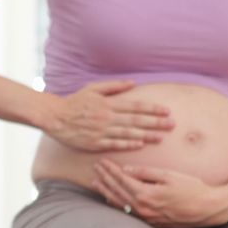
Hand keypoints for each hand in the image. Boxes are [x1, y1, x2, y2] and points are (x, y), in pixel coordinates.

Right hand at [44, 80, 173, 151]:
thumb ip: (113, 86)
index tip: (167, 111)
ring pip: (128, 132)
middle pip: (135, 120)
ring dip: (146, 135)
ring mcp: (101, 131)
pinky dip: (128, 143)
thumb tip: (133, 83)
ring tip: (162, 137)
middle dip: (156, 122)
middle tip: (173, 125)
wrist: (54, 116)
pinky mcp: (94, 142)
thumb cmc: (74, 102)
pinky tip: (140, 144)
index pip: (135, 106)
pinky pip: (114, 143)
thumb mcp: (92, 89)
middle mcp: (106, 117)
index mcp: (107, 103)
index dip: (152, 109)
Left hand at [92, 158, 227, 227]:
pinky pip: (129, 213)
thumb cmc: (192, 188)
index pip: (121, 180)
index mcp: (146, 194)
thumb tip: (126, 169)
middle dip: (105, 178)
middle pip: (117, 191)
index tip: (102, 161)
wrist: (209, 209)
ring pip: (120, 204)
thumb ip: (146, 172)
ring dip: (106, 192)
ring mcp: (147, 217)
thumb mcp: (169, 175)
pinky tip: (111, 199)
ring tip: (96, 182)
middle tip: (95, 168)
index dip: (110, 170)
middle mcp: (143, 208)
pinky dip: (117, 204)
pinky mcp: (152, 222)